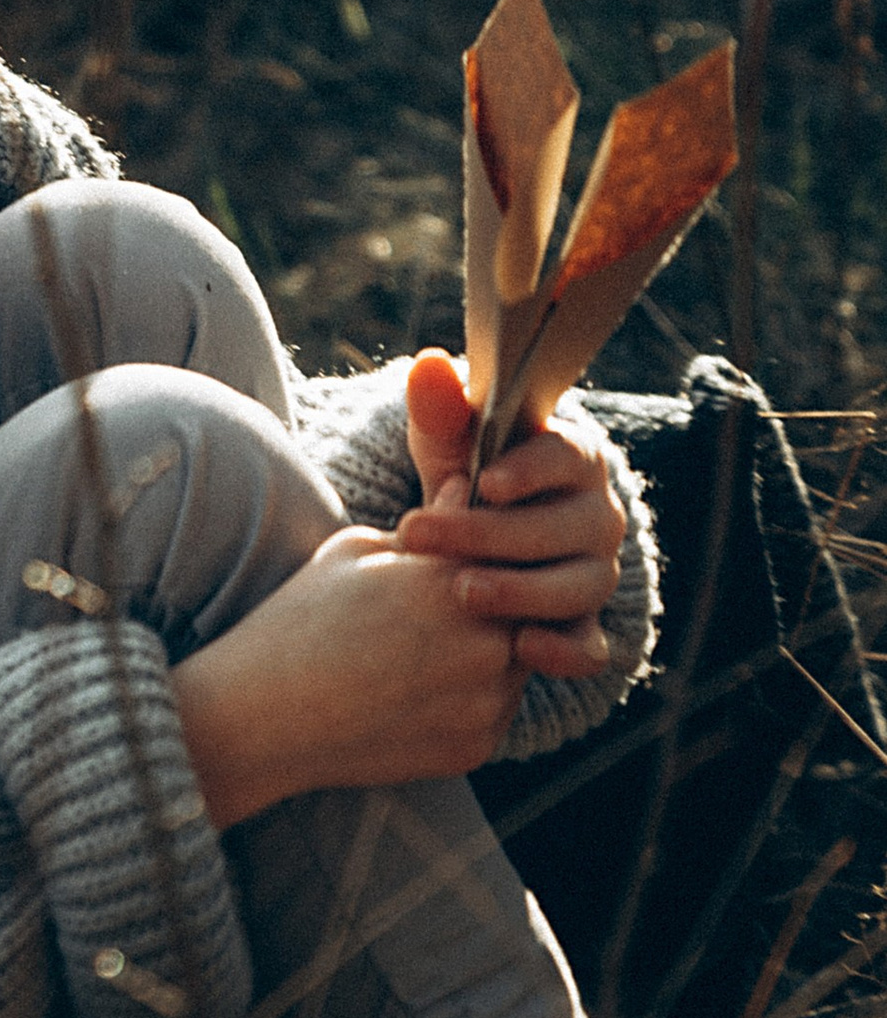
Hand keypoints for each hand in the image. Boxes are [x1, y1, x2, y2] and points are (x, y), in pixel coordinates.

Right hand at [169, 525, 525, 826]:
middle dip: (498, 601)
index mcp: (452, 580)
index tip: (462, 553)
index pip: (509, 547)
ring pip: (518, 662)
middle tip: (450, 601)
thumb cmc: (300, 620)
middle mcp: (484, 642)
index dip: (487, 548)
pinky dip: (471, 696)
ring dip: (492, 649)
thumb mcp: (354, 552)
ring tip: (429, 646)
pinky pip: (495, 710)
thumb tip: (467, 486)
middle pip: (525, 608)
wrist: (266, 716)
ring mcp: (485, 701)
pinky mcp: (477, 747)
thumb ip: (428, 526)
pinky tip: (418, 687)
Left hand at [395, 349, 624, 684]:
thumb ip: (441, 410)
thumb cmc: (467, 470)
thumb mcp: (450, 440)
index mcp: (573, 456)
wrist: (476, 540)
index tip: (482, 480)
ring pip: (577, 587)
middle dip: (489, 533)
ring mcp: (595, 574)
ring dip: (519, 591)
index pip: (565, 455)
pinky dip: (563, 651)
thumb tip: (429, 365)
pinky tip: (522, 648)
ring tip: (460, 590)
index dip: (528, 469)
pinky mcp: (583, 626)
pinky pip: (591, 647)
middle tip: (420, 534)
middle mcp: (596, 516)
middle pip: (564, 527)